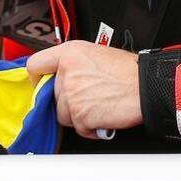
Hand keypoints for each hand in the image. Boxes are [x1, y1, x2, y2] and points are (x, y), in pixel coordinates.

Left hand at [27, 41, 141, 138]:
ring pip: (62, 114)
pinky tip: (102, 116)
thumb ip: (74, 63)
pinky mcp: (79, 113)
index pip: (36, 64)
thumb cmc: (127, 71)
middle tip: (86, 99)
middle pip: (51, 95)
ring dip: (78, 115)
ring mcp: (71, 93)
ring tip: (97, 107)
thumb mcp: (95, 53)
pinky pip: (78, 128)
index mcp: (69, 52)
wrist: (144, 86)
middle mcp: (67, 71)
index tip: (41, 85)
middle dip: (67, 101)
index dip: (37, 79)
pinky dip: (89, 128)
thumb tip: (63, 75)